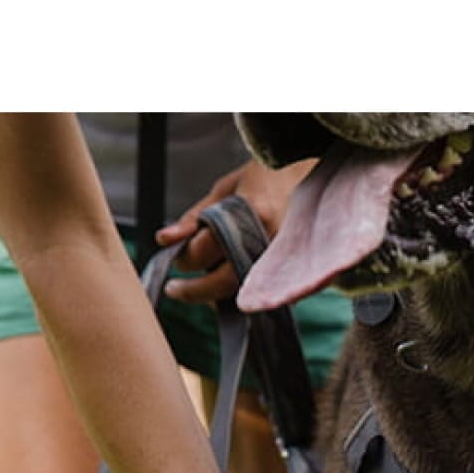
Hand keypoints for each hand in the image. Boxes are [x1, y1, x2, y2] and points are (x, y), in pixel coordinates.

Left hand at [157, 159, 313, 304]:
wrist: (309, 180)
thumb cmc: (264, 179)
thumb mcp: (224, 189)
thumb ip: (194, 217)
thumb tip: (164, 240)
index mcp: (250, 213)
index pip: (204, 249)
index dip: (183, 257)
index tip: (173, 257)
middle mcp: (268, 240)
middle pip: (223, 281)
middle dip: (194, 290)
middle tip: (174, 289)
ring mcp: (281, 259)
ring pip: (239, 291)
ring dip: (214, 293)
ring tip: (198, 285)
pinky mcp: (288, 271)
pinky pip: (255, 292)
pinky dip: (234, 293)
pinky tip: (222, 286)